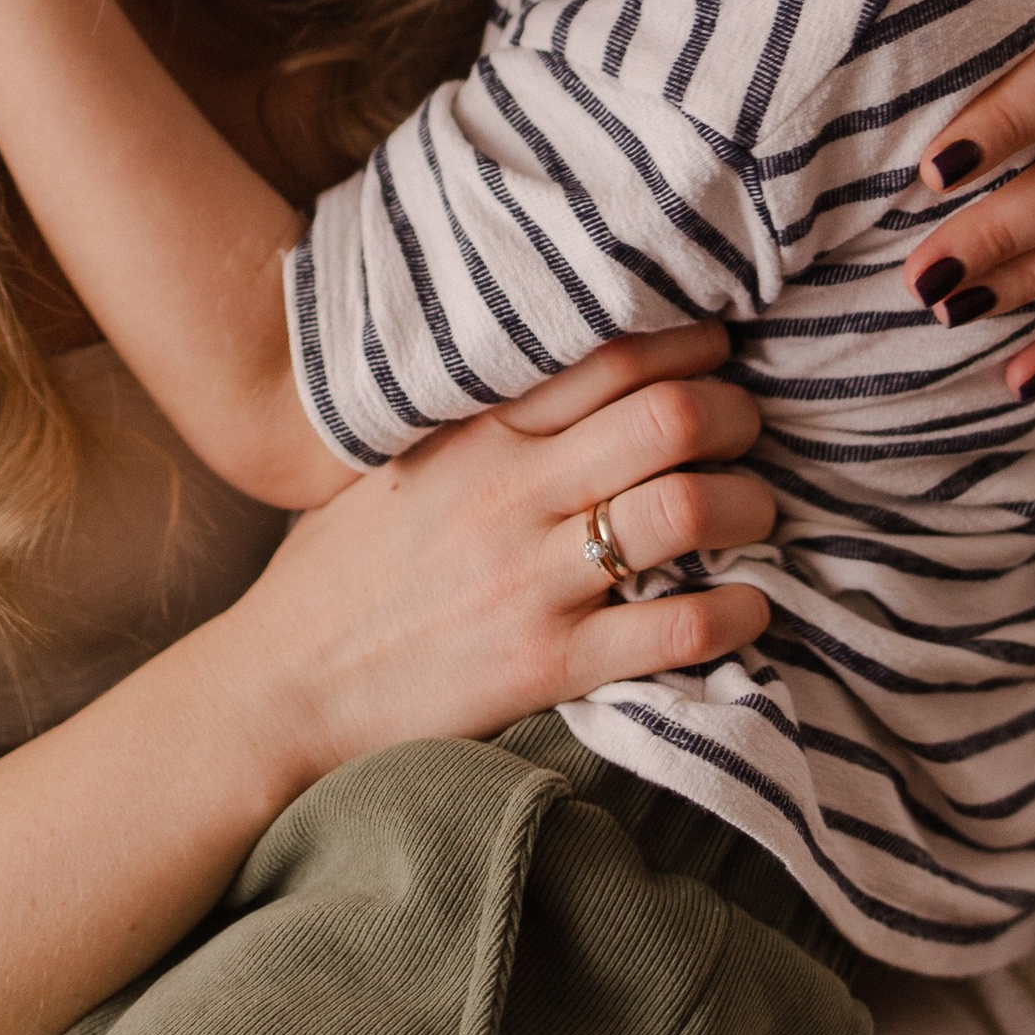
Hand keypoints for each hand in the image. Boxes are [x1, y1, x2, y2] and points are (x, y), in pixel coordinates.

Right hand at [204, 324, 776, 796]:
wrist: (279, 689)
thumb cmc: (334, 576)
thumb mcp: (391, 467)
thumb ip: (470, 420)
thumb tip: (549, 377)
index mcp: (476, 436)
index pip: (611, 358)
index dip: (689, 345)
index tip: (718, 353)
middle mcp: (511, 495)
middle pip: (669, 418)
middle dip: (735, 413)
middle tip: (747, 430)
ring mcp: (532, 581)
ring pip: (686, 511)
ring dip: (748, 505)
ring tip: (755, 513)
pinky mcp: (547, 664)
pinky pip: (675, 630)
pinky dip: (737, 614)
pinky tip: (752, 608)